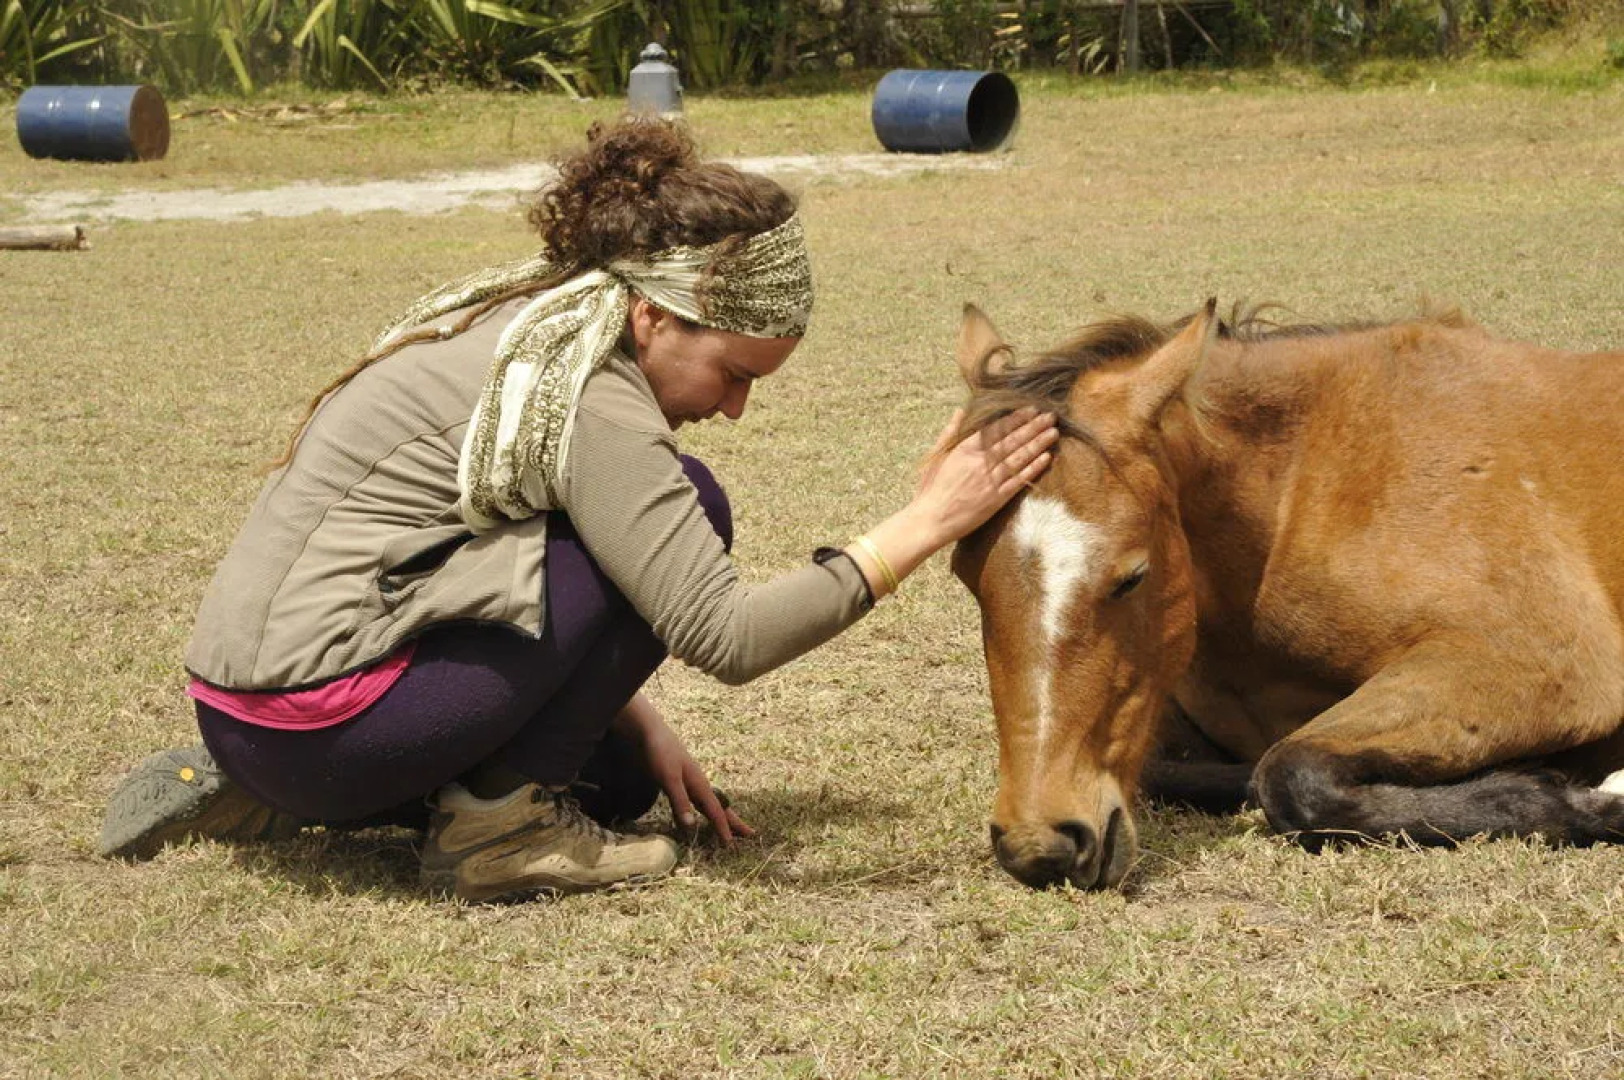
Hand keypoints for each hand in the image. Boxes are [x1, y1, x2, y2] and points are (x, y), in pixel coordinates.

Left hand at [618, 696, 754, 844]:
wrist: (651, 732)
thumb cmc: (660, 753)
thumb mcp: (668, 778)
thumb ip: (679, 801)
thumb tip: (691, 826)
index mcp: (699, 784)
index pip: (715, 811)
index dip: (722, 828)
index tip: (730, 844)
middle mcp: (699, 784)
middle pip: (720, 806)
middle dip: (734, 821)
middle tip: (750, 834)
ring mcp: (691, 781)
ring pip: (710, 803)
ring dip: (721, 816)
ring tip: (730, 825)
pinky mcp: (682, 780)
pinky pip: (699, 800)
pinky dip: (706, 809)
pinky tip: (702, 811)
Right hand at [910, 406, 1057, 545]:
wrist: (930, 520)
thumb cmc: (930, 488)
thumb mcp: (936, 455)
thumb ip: (950, 432)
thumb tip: (960, 411)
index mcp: (965, 449)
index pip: (997, 429)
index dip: (1016, 418)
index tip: (1032, 410)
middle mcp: (981, 462)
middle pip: (1013, 440)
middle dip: (1034, 427)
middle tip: (1051, 416)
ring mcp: (990, 480)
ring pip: (1019, 458)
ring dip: (1038, 444)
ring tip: (1053, 432)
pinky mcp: (996, 499)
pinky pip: (1019, 480)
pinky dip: (1034, 468)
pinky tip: (1047, 458)